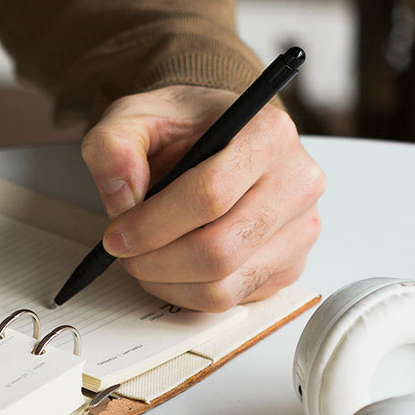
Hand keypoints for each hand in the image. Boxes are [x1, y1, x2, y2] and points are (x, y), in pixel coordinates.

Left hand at [80, 84, 324, 310]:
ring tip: (145, 258)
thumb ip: (114, 145)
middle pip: (218, 251)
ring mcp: (300, 229)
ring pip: (222, 286)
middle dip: (156, 261)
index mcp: (268, 134)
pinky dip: (187, 292)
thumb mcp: (137, 115)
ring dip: (167, 283)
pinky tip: (173, 265)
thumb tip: (121, 196)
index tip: (117, 234)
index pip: (210, 195)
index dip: (153, 224)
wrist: (219, 137)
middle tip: (124, 253)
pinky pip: (230, 299)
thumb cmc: (186, 127)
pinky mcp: (290, 265)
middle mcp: (297, 182)